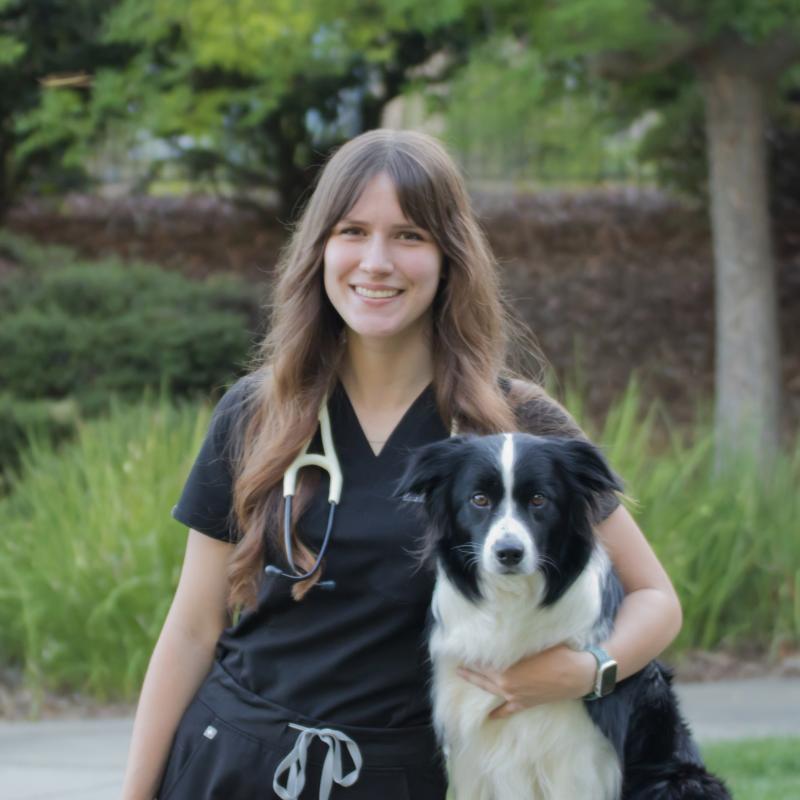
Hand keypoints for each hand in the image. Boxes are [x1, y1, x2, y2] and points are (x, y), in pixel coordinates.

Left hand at [457, 644, 595, 719]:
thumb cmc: (557, 654)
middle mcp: (507, 686)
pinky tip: (489, 715)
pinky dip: (498, 712)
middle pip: (482, 678)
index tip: (458, 651)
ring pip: (491, 692)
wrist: (578, 674)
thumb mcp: (533, 644)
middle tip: (456, 665)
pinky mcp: (526, 704)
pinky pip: (508, 710)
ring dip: (478, 685)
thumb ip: (514, 645)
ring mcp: (515, 697)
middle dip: (468, 672)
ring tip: (465, 678)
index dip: (470, 657)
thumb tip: (501, 636)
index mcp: (506, 671)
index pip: (481, 664)